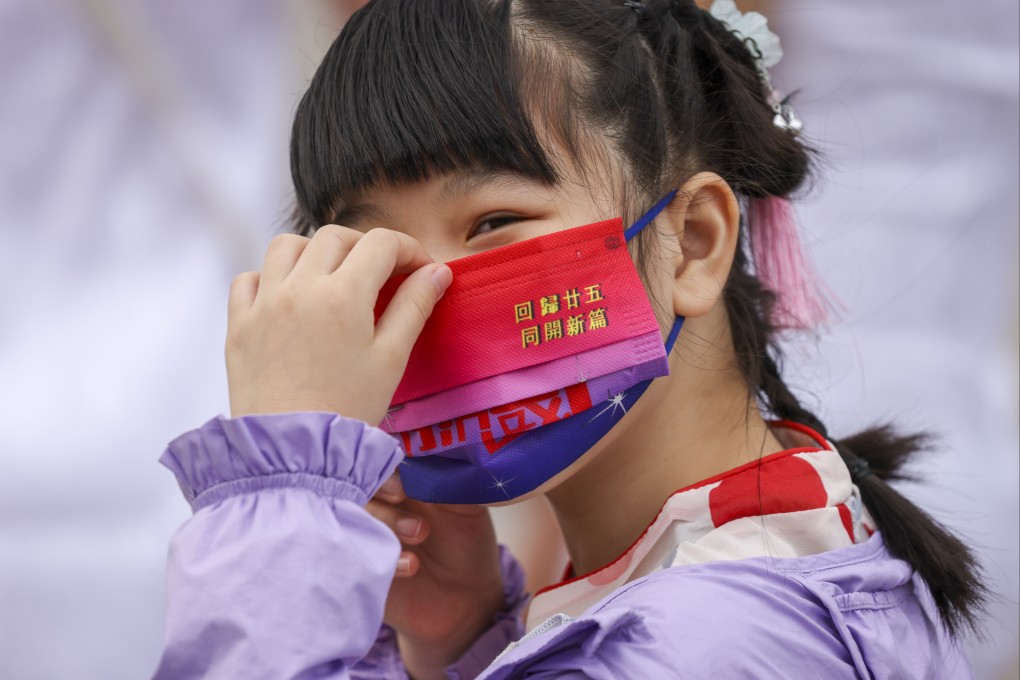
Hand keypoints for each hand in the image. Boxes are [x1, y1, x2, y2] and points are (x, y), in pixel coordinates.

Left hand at [225, 226, 451, 422]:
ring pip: (286, 246)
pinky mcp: (239, 324)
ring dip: (314, 251)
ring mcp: (263, 304)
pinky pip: (248, 279)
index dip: (408, 250)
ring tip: (332, 278)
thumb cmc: (347, 409)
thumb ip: (414, 307)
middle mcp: (299, 288)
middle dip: (365, 247)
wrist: (293, 453)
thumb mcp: (391, 359)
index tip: (420, 270)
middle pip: (335, 237)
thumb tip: (436, 272)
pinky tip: (288, 298)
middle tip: (382, 274)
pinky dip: (269, 277)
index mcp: (343, 296)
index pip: (381, 244)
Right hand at [370, 473, 504, 679]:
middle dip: (380, 485)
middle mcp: (376, 503)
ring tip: (419, 533)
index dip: (385, 458)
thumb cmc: (465, 544)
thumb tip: (433, 453)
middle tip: (401, 495)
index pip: (379, 456)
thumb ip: (448, 478)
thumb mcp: (466, 505)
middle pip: (358, 480)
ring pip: (352, 514)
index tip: (403, 468)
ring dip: (385, 519)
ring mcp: (363, 534)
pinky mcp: (358, 566)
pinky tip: (412, 565)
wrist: (465, 600)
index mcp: (399, 479)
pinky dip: (383, 556)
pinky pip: (354, 554)